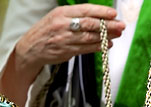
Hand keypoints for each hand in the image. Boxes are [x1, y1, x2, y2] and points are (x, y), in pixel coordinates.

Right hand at [0, 4, 125, 106]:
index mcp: (61, 13)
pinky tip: (107, 45)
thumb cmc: (47, 31)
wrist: (30, 49)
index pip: (85, 10)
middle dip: (108, 25)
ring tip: (117, 35)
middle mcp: (63, 25)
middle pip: (90, 24)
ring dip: (106, 36)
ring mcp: (64, 39)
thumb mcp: (58, 17)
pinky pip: (86, 49)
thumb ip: (76, 16)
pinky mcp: (66, 51)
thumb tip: (99, 16)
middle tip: (121, 25)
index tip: (114, 13)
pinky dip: (98, 47)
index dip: (101, 12)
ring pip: (90, 37)